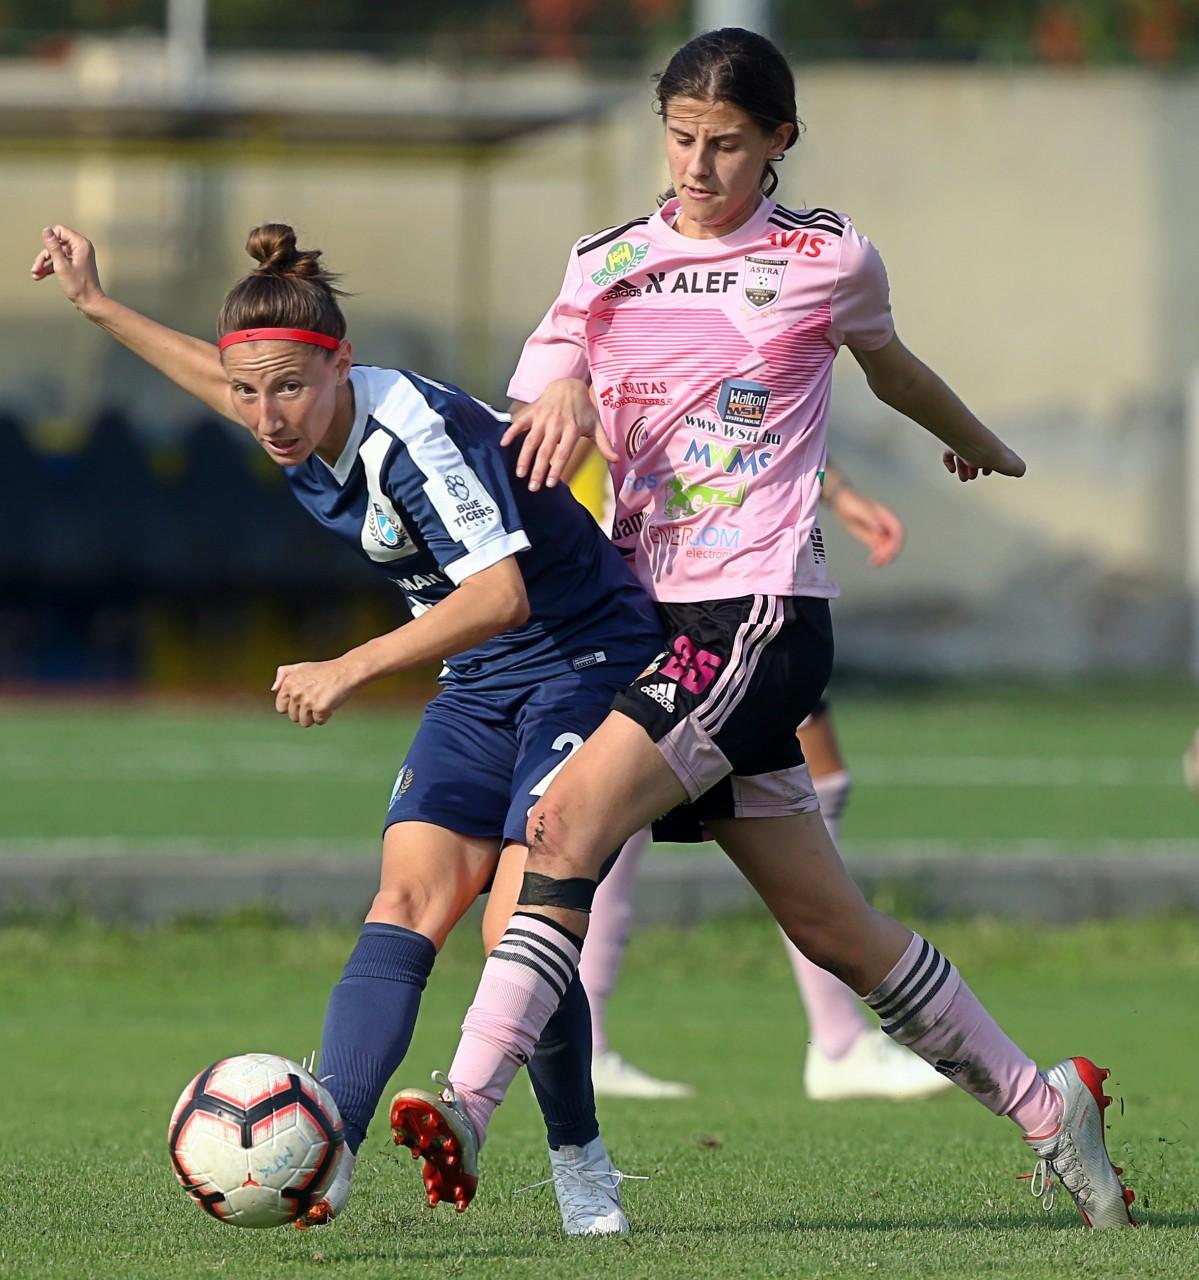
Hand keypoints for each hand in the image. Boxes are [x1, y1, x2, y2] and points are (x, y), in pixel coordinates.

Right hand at [30, 225, 104, 313]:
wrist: (90, 302)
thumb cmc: (80, 287)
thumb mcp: (61, 265)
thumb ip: (53, 247)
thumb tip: (46, 231)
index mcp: (81, 244)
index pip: (60, 230)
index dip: (50, 241)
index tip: (46, 255)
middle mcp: (81, 248)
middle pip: (56, 243)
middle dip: (44, 255)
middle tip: (36, 267)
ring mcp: (78, 256)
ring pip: (55, 253)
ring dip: (44, 262)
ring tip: (36, 273)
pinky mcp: (75, 264)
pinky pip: (59, 260)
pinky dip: (50, 267)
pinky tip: (40, 275)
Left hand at [271, 658, 360, 727]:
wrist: (347, 671)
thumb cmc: (325, 670)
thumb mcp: (301, 667)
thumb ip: (283, 675)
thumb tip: (273, 689)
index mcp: (288, 683)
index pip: (281, 708)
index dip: (292, 707)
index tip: (303, 701)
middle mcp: (296, 693)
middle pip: (294, 717)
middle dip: (305, 712)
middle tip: (316, 699)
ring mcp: (308, 701)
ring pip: (305, 722)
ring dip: (314, 716)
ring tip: (322, 702)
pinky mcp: (320, 708)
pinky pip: (319, 722)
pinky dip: (326, 716)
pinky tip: (331, 703)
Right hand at [499, 379, 616, 490]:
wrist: (568, 385)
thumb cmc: (583, 409)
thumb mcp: (596, 425)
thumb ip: (604, 444)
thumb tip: (617, 460)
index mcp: (572, 429)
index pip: (563, 453)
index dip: (557, 469)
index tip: (551, 484)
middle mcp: (556, 424)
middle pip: (546, 450)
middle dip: (538, 470)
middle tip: (533, 487)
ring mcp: (543, 418)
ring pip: (531, 440)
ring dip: (524, 458)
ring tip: (519, 474)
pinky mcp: (532, 412)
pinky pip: (520, 423)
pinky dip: (511, 432)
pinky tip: (503, 444)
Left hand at [830, 487, 904, 566]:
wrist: (842, 503)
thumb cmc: (852, 503)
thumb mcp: (861, 510)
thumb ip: (871, 519)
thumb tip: (881, 530)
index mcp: (887, 516)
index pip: (898, 531)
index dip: (896, 542)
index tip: (889, 551)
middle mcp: (886, 525)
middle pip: (896, 541)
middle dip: (890, 552)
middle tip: (880, 561)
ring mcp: (880, 532)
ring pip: (889, 548)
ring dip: (885, 557)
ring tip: (875, 564)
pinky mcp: (873, 539)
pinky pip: (880, 550)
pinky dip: (878, 558)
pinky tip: (872, 562)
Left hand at [943, 446, 1025, 481]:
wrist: (976, 445)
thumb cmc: (995, 456)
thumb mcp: (1012, 465)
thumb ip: (1017, 468)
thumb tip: (1018, 471)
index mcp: (993, 450)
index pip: (990, 455)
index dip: (989, 465)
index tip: (986, 473)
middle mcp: (979, 446)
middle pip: (975, 455)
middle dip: (974, 468)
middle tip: (971, 478)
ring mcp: (965, 445)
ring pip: (962, 456)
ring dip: (962, 469)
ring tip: (964, 478)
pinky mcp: (953, 445)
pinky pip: (948, 452)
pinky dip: (949, 462)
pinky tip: (952, 470)